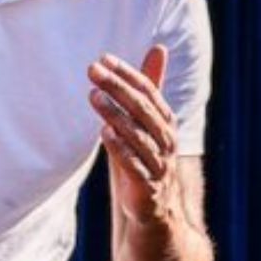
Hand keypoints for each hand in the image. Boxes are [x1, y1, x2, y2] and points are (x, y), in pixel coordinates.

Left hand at [91, 47, 182, 227]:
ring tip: (93, 96)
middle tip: (94, 70)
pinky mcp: (148, 188)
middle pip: (144, 110)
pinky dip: (121, 149)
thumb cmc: (145, 161)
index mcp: (166, 124)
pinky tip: (104, 133)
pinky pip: (135, 165)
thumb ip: (149, 88)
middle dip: (119, 88)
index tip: (104, 59)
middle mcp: (166, 142)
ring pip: (139, 136)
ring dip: (116, 115)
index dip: (129, 75)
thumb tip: (159, 48)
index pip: (150, 92)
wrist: (155, 212)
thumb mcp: (145, 122)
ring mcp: (159, 165)